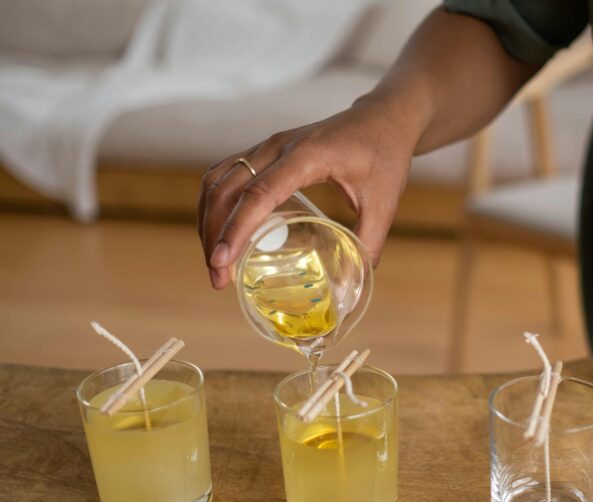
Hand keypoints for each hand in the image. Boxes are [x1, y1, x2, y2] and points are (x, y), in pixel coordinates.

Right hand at [197, 97, 418, 287]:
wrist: (382, 119)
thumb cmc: (384, 155)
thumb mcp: (384, 203)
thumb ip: (368, 245)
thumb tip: (351, 291)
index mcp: (306, 156)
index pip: (258, 194)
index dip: (235, 229)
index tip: (222, 262)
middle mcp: (278, 146)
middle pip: (226, 189)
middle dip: (214, 234)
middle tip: (218, 278)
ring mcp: (267, 146)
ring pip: (217, 180)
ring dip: (208, 221)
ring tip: (216, 263)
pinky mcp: (265, 151)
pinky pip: (225, 175)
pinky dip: (215, 205)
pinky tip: (221, 234)